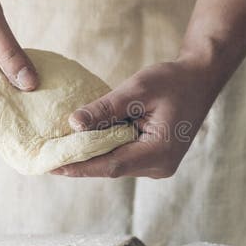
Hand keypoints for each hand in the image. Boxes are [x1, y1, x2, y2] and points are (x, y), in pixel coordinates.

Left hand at [51, 59, 218, 178]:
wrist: (201, 78)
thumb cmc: (174, 80)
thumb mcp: (138, 88)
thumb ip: (106, 108)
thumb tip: (73, 123)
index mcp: (159, 152)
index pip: (111, 165)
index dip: (80, 166)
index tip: (51, 166)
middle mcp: (159, 166)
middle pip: (111, 167)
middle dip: (79, 162)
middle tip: (44, 158)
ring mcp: (157, 164)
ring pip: (115, 164)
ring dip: (90, 155)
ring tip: (56, 149)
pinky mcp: (153, 157)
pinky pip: (123, 156)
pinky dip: (103, 149)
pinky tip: (81, 141)